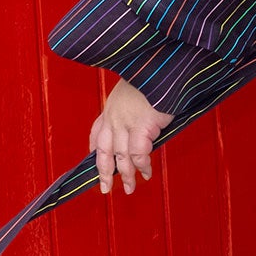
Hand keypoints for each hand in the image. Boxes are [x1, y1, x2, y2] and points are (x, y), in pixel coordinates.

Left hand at [89, 78, 172, 195]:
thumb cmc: (153, 74)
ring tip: (131, 188)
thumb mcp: (135, 89)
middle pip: (103, 152)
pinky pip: (138, 153)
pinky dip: (142, 165)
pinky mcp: (142, 126)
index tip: (95, 161)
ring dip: (126, 175)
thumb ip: (133, 107)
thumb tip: (143, 122)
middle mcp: (114, 116)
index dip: (94, 151)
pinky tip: (147, 172)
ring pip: (120, 157)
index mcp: (111, 107)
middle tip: (105, 188)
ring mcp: (125, 122)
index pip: (96, 133)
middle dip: (104, 173)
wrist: (161, 66)